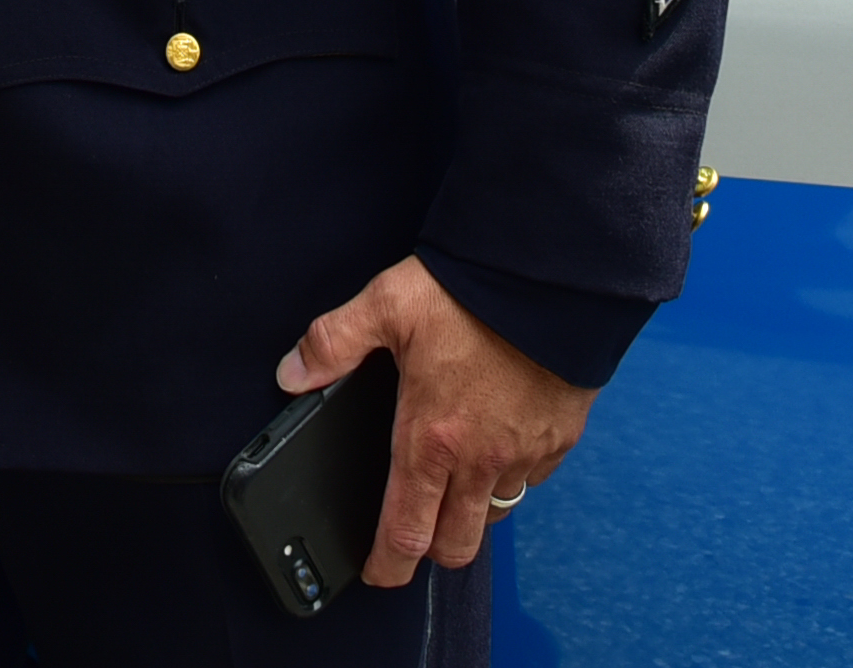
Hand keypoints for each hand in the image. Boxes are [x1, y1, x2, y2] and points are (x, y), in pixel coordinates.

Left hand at [278, 256, 594, 584]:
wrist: (551, 279)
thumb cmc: (472, 292)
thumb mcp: (387, 304)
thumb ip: (334, 343)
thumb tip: (292, 374)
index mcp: (430, 438)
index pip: (405, 531)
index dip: (387, 565)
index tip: (376, 574)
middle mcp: (479, 459)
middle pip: (455, 546)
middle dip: (429, 551)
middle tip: (412, 534)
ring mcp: (524, 454)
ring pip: (494, 514)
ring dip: (470, 512)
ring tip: (452, 485)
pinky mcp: (559, 439)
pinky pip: (530, 479)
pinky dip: (510, 474)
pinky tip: (495, 443)